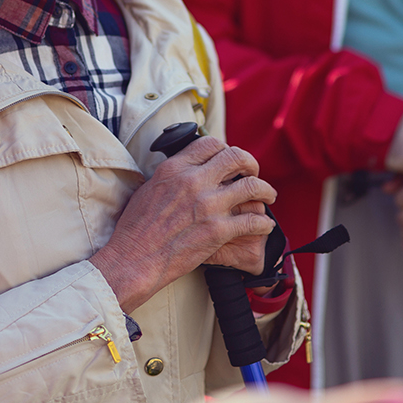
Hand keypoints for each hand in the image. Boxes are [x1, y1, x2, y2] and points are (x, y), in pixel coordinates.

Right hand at [91, 136, 275, 310]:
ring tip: (268, 195)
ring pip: (252, 186)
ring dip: (265, 190)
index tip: (229, 159)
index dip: (224, 149)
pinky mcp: (218, 230)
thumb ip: (171, 175)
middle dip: (250, 163)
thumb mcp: (149, 188)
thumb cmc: (136, 229)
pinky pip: (253, 220)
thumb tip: (184, 171)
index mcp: (175, 168)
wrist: (134, 259)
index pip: (209, 143)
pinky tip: (264, 225)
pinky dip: (263, 223)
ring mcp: (208, 205)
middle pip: (236, 157)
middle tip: (252, 173)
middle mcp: (194, 181)